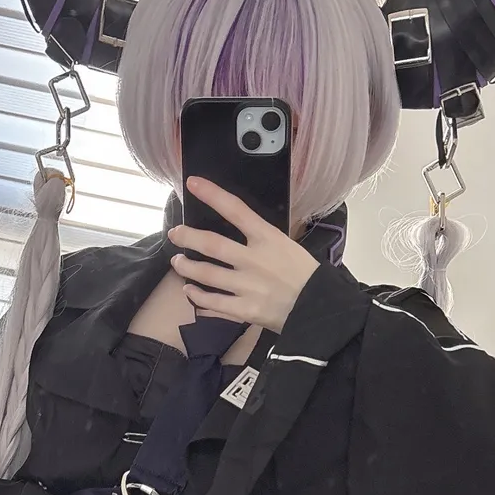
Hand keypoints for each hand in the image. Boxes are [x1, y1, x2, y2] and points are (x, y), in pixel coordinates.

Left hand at [167, 176, 318, 333]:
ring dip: (186, 267)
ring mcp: (247, 286)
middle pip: (211, 244)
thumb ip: (262, 238)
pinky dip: (197, 297)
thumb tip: (241, 229)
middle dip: (187, 237)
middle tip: (175, 233)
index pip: (236, 209)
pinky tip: (190, 291)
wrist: (320, 308)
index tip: (193, 183)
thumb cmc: (306, 275)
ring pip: (206, 274)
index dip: (212, 195)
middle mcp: (254, 260)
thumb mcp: (288, 245)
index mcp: (268, 239)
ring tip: (177, 263)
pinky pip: (214, 303)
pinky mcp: (245, 310)